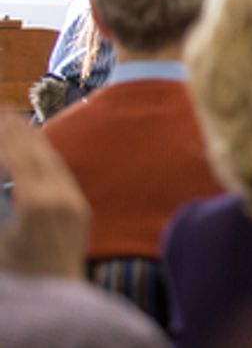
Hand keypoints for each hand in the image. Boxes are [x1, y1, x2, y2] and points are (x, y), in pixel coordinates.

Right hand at [0, 116, 89, 278]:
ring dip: (36, 142)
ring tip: (19, 125)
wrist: (54, 299)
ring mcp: (74, 203)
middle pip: (38, 155)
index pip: (18, 158)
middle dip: (20, 133)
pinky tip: (38, 152)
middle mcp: (60, 198)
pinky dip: (48, 161)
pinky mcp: (81, 210)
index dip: (6, 138)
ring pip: (54, 163)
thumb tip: (5, 168)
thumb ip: (1, 201)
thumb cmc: (17, 274)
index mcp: (35, 203)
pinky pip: (63, 177)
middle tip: (5, 114)